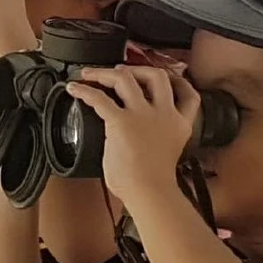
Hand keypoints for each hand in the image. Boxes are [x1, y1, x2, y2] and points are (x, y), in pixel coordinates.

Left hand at [66, 66, 199, 201]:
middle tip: (122, 72)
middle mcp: (163, 114)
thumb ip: (155, 137)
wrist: (150, 192)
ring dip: (106, 73)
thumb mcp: (166, 153)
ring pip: (126, 77)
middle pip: (156, 75)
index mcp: (178, 124)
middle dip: (138, 69)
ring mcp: (142, 115)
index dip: (178, 81)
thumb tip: (130, 137)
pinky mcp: (121, 121)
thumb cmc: (153, 184)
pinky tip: (74, 89)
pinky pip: (99, 98)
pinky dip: (84, 90)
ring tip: (92, 73)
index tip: (166, 77)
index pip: (189, 95)